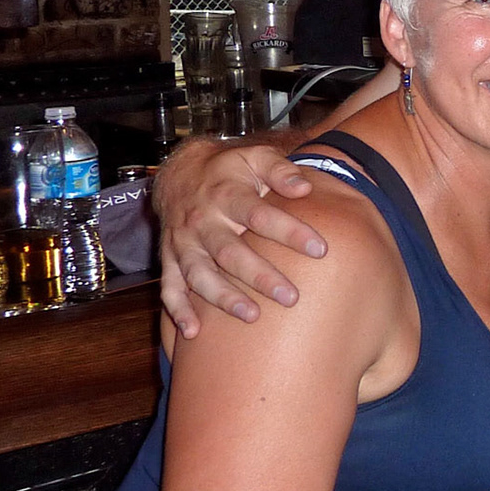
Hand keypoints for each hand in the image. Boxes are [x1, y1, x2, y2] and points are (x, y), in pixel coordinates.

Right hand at [157, 141, 326, 337]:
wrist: (180, 173)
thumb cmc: (231, 170)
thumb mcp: (256, 157)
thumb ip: (280, 170)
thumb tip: (304, 188)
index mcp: (227, 195)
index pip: (260, 215)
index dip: (290, 232)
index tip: (320, 249)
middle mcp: (203, 222)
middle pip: (230, 252)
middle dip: (259, 276)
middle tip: (291, 297)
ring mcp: (183, 243)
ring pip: (200, 274)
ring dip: (223, 297)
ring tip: (252, 316)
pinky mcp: (170, 259)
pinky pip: (169, 287)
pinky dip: (178, 311)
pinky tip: (194, 333)